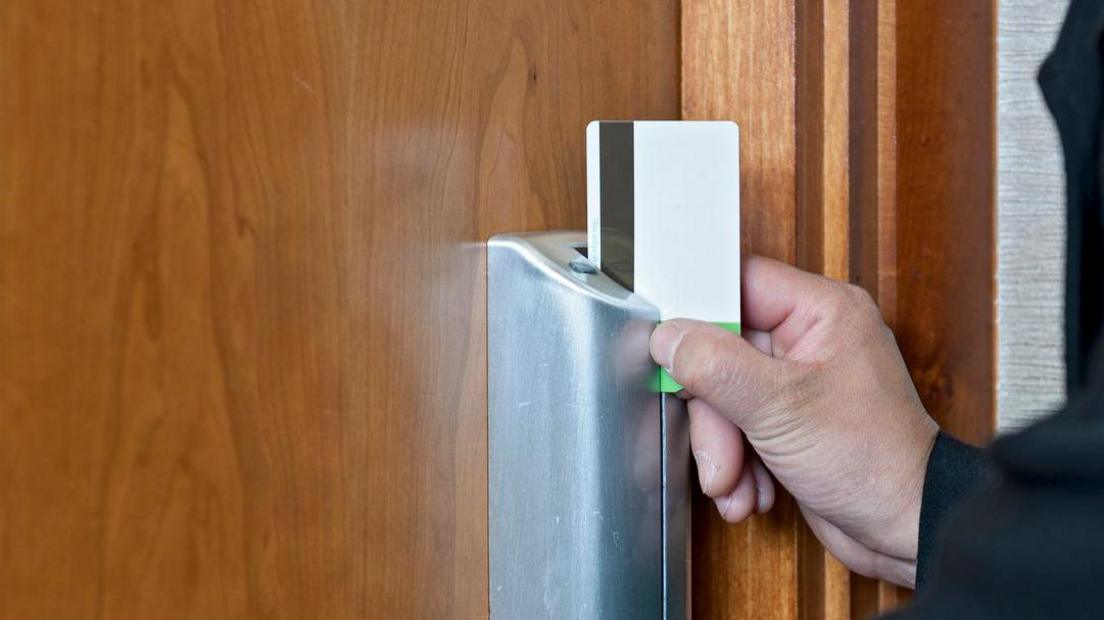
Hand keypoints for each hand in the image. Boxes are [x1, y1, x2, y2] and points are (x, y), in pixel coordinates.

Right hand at [650, 255, 937, 586]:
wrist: (906, 530)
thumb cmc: (874, 462)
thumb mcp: (780, 407)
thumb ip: (715, 366)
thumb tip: (668, 336)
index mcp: (821, 311)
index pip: (737, 286)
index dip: (699, 318)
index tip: (671, 351)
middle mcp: (810, 339)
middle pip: (721, 350)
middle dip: (713, 412)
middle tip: (718, 448)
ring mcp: (798, 382)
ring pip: (724, 395)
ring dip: (722, 447)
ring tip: (734, 483)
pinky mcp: (790, 421)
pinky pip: (739, 427)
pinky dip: (737, 464)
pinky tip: (750, 490)